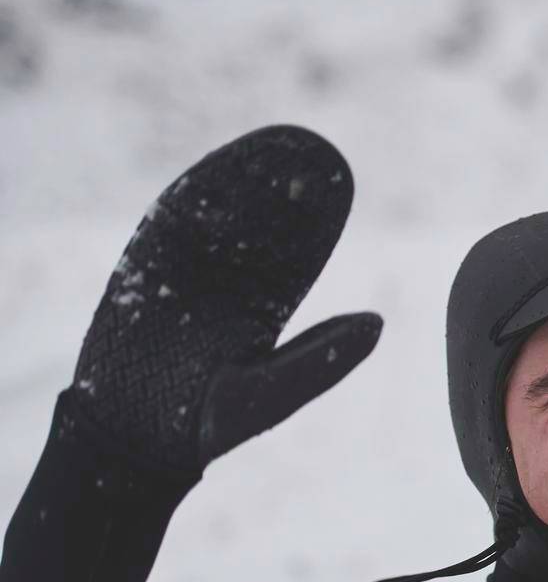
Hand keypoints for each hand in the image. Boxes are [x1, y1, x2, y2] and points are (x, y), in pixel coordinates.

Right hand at [68, 125, 381, 472]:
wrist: (134, 437)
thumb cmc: (205, 425)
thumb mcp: (272, 393)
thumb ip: (323, 358)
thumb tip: (379, 322)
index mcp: (262, 307)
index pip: (295, 252)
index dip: (315, 218)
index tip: (337, 181)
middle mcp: (228, 284)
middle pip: (260, 223)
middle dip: (282, 186)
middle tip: (311, 148)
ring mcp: (185, 273)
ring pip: (218, 215)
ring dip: (242, 180)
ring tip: (272, 144)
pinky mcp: (143, 270)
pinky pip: (170, 223)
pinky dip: (192, 196)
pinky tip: (217, 168)